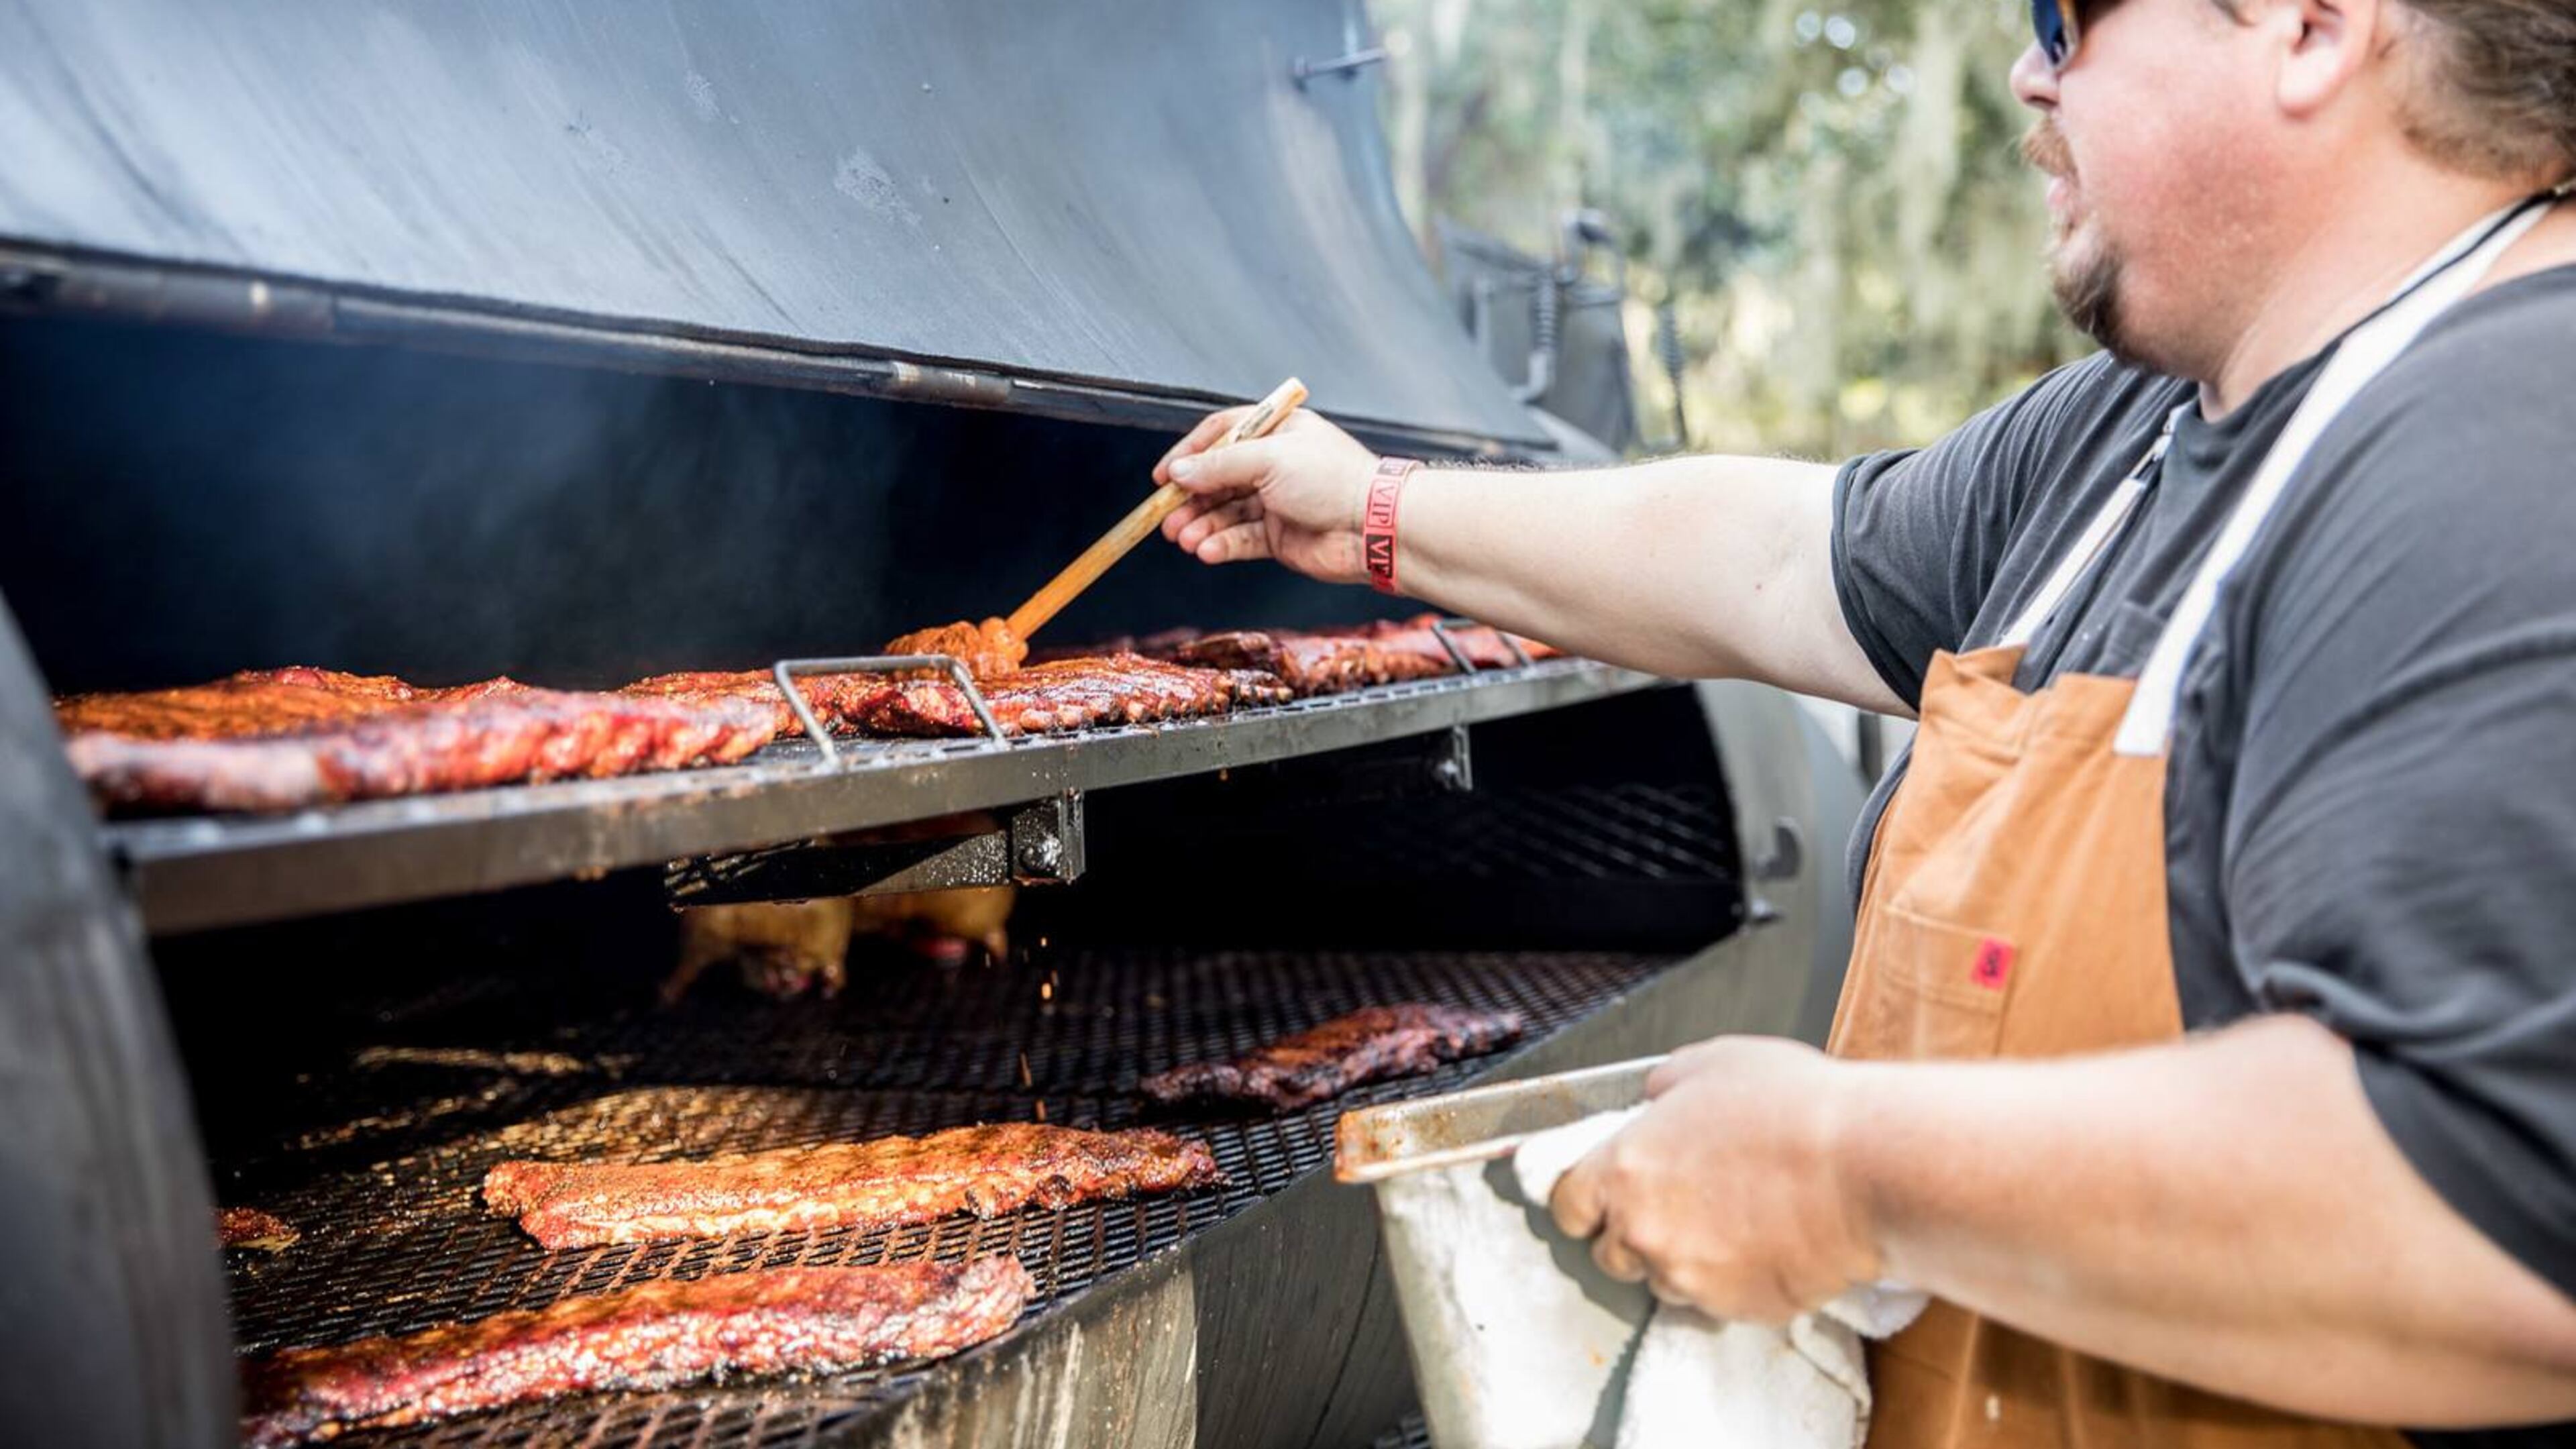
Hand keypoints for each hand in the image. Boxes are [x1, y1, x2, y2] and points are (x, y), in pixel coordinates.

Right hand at [1154, 406, 1381, 584]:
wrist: (1373, 528)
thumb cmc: (1334, 480)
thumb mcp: (1270, 459)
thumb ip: (1219, 465)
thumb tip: (1178, 473)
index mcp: (1277, 432)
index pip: (1221, 435)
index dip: (1189, 454)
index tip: (1163, 477)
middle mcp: (1275, 465)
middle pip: (1218, 479)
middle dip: (1190, 499)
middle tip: (1165, 517)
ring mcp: (1277, 502)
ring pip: (1226, 513)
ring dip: (1201, 525)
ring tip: (1182, 537)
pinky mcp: (1280, 537)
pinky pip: (1241, 539)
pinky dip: (1221, 544)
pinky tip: (1206, 550)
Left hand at [1549, 1036, 1880, 1323]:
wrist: (1867, 1169)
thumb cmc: (1794, 1109)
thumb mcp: (1712, 1063)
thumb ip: (1663, 1086)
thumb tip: (1652, 1100)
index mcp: (1624, 1168)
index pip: (1567, 1205)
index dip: (1585, 1200)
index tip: (1602, 1196)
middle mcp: (1643, 1231)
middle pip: (1611, 1251)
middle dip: (1636, 1232)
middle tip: (1683, 1203)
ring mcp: (1688, 1277)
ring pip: (1664, 1279)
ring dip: (1685, 1258)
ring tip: (1735, 1220)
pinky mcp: (1736, 1309)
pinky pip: (1717, 1301)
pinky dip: (1732, 1279)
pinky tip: (1765, 1243)